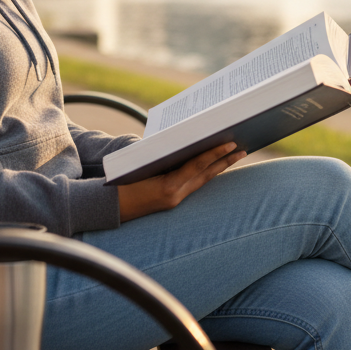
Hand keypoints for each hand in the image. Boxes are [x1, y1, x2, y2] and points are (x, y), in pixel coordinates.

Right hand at [117, 143, 245, 221]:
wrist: (107, 208)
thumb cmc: (120, 182)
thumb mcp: (140, 165)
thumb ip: (161, 155)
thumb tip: (185, 141)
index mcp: (167, 187)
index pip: (196, 166)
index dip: (214, 154)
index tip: (231, 143)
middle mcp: (174, 196)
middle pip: (206, 175)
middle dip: (225, 161)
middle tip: (243, 148)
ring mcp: (175, 200)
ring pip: (203, 180)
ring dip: (220, 167)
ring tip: (236, 154)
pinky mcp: (172, 201)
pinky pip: (194, 184)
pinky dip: (205, 173)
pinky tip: (216, 165)